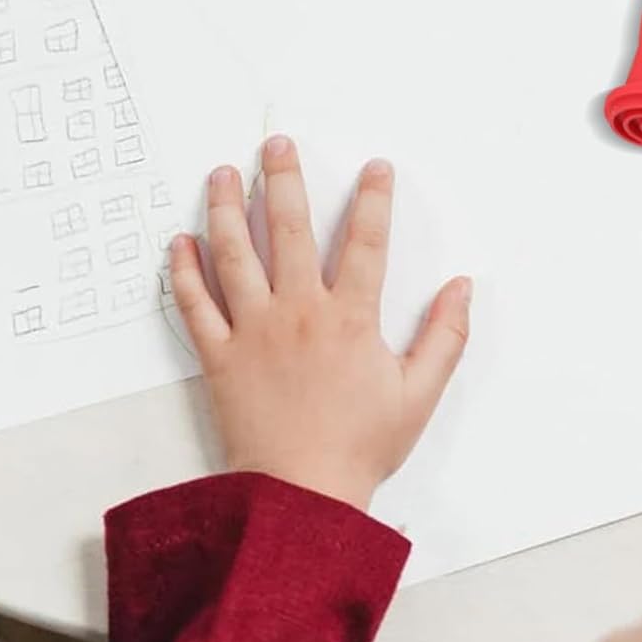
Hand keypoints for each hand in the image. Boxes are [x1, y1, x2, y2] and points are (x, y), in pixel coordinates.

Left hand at [169, 135, 470, 510]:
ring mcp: (254, 332)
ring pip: (235, 256)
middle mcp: (299, 313)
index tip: (376, 167)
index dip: (374, 200)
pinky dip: (184, 272)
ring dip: (227, 209)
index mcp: (351, 319)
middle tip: (278, 144)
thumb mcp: (419, 394)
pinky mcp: (220, 358)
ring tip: (223, 173)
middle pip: (291, 231)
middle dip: (286, 180)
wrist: (300, 497)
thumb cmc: (360, 447)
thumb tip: (462, 287)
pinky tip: (179, 243)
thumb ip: (445, 336)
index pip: (366, 242)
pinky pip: (195, 307)